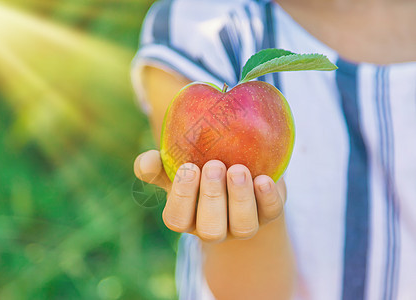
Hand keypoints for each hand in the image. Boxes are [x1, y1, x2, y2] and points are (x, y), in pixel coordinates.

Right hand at [134, 150, 285, 242]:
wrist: (237, 171)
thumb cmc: (199, 171)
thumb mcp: (175, 167)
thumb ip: (157, 165)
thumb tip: (146, 161)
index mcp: (187, 217)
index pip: (177, 219)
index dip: (182, 197)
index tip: (188, 167)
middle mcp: (214, 227)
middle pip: (210, 230)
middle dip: (211, 198)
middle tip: (213, 165)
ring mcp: (242, 224)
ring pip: (243, 227)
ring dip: (239, 198)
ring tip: (237, 169)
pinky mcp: (268, 213)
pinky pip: (271, 213)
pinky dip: (267, 198)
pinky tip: (263, 178)